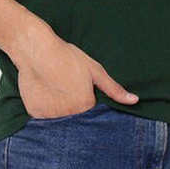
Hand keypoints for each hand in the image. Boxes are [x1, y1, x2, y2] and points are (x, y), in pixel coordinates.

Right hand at [13, 21, 138, 118]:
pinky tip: (46, 94)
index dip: (90, 104)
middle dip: (75, 109)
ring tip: (57, 90)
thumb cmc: (66, 57)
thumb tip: (134, 100)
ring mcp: (50, 115)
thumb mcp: (95, 71)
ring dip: (61, 111)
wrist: (35, 48)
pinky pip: (44, 117)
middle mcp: (68, 115)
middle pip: (76, 119)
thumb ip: (114, 89)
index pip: (93, 115)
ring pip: (60, 119)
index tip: (83, 93)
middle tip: (68, 89)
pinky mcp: (35, 113)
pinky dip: (46, 109)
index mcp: (85, 106)